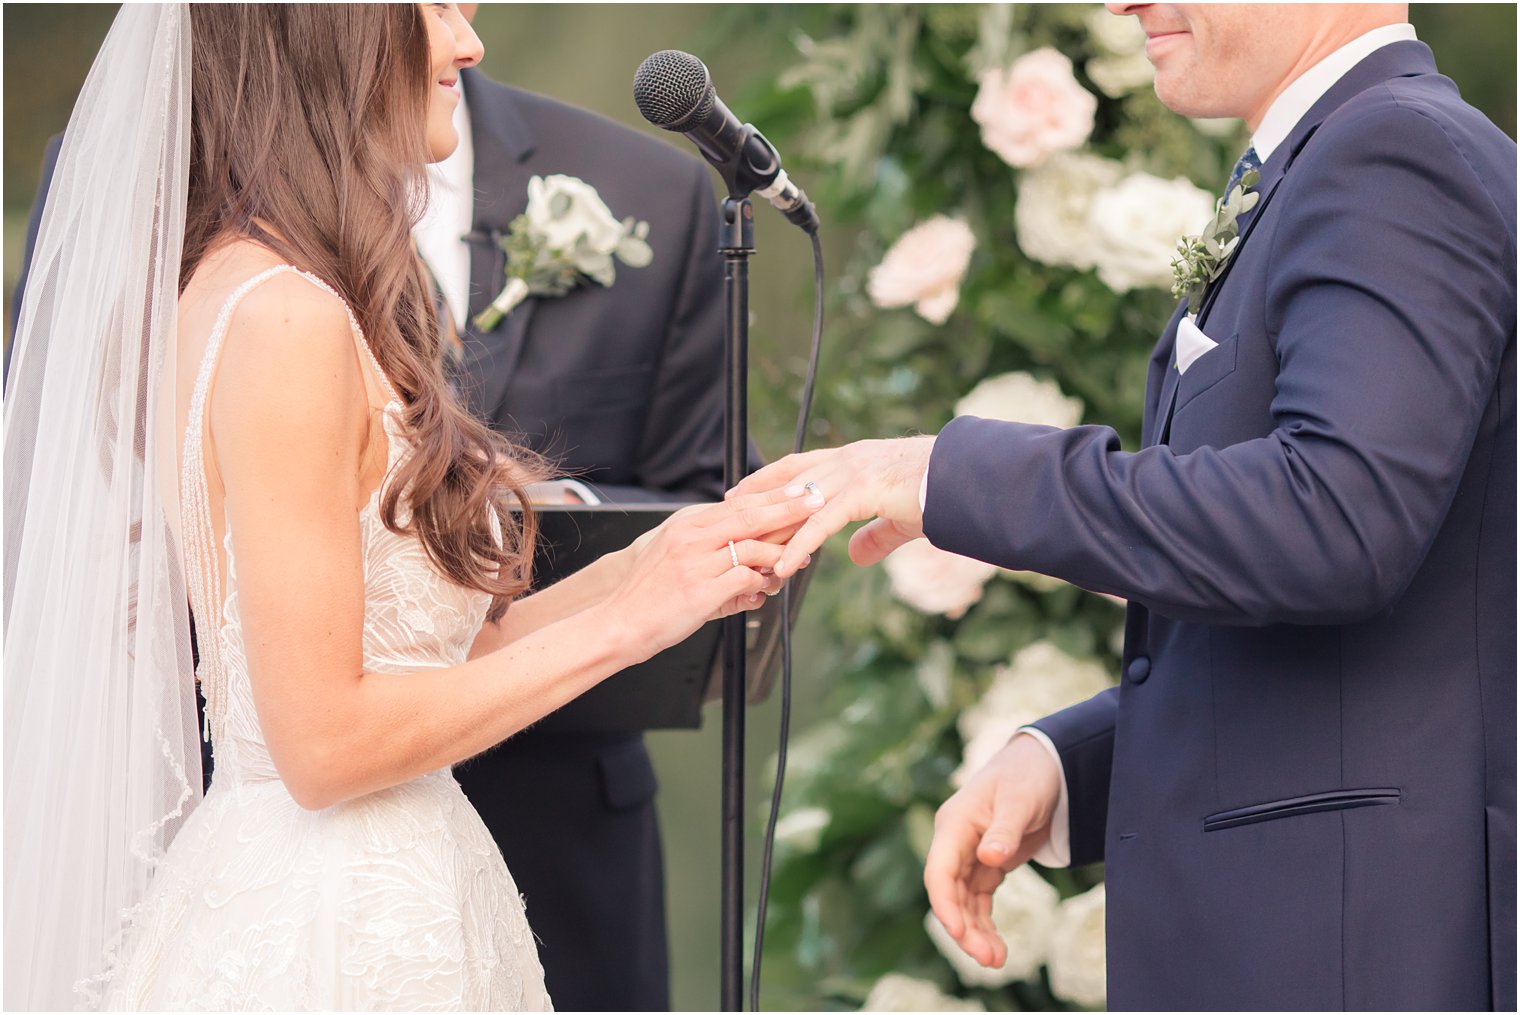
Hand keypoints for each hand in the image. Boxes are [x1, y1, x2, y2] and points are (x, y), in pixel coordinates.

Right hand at [600, 485, 821, 657]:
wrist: (620, 623)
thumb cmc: (650, 594)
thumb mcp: (676, 558)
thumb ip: (709, 549)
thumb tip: (743, 552)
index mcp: (687, 525)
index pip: (738, 503)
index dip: (772, 495)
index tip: (799, 488)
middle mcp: (691, 538)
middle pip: (750, 515)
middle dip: (788, 507)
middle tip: (818, 501)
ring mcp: (696, 563)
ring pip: (753, 547)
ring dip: (780, 554)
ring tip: (797, 561)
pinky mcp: (701, 591)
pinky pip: (746, 580)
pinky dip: (762, 583)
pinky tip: (766, 590)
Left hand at [726, 436, 935, 578]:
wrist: (964, 481)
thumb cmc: (936, 494)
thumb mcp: (898, 519)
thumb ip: (875, 536)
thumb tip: (856, 557)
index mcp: (851, 459)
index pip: (796, 467)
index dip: (766, 480)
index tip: (740, 493)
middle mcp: (846, 461)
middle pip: (787, 482)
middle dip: (755, 502)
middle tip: (725, 521)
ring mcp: (852, 475)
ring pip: (799, 504)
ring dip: (771, 529)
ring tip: (745, 550)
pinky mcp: (863, 494)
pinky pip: (821, 524)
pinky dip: (799, 546)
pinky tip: (783, 566)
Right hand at [923, 733, 1062, 968]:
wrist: (1044, 765)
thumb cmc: (1028, 776)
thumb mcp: (1020, 800)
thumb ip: (1004, 830)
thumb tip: (989, 858)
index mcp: (954, 823)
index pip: (939, 871)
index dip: (944, 904)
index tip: (958, 932)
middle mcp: (955, 842)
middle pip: (949, 893)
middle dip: (964, 928)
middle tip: (990, 959)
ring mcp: (969, 854)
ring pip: (963, 901)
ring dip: (975, 931)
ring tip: (997, 960)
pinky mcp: (986, 864)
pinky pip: (978, 899)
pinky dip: (984, 922)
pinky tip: (996, 944)